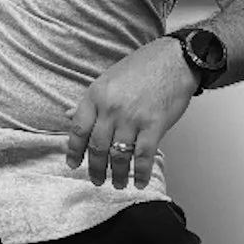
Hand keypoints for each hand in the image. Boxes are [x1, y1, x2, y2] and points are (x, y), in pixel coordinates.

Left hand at [64, 37, 195, 189]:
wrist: (174, 59)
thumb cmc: (142, 68)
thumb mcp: (107, 79)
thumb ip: (89, 101)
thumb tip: (68, 115)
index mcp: (96, 96)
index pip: (78, 129)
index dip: (74, 151)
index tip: (73, 164)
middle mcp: (111, 108)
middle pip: (97, 147)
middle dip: (95, 168)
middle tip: (96, 180)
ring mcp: (132, 117)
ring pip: (118, 155)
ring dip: (117, 174)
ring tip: (117, 184)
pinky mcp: (154, 125)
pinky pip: (143, 156)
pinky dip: (140, 173)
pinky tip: (138, 182)